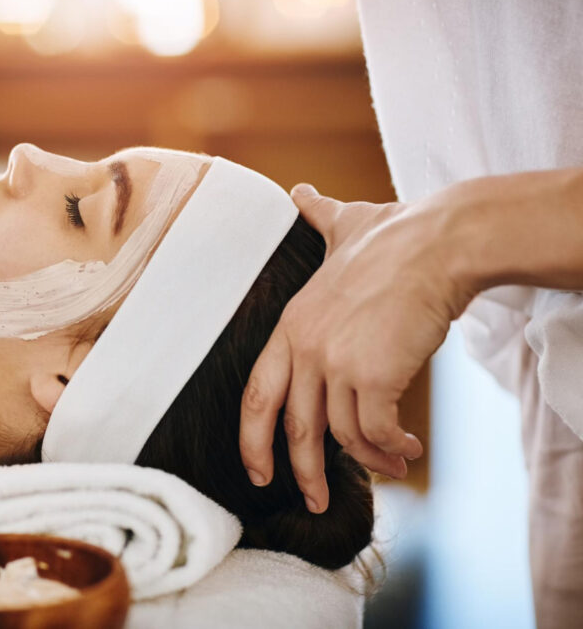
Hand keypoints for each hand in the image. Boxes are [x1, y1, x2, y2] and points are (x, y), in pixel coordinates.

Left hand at [239, 184, 470, 512]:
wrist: (438, 241)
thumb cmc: (396, 235)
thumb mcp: (343, 224)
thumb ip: (317, 217)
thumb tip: (302, 192)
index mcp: (291, 323)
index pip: (257, 391)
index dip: (253, 436)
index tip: (258, 469)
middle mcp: (306, 346)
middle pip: (293, 426)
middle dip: (302, 472)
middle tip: (314, 500)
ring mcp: (337, 361)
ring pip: (341, 434)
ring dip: (368, 460)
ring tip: (393, 466)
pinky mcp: (374, 374)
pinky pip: (377, 431)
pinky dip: (392, 447)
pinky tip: (408, 449)